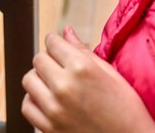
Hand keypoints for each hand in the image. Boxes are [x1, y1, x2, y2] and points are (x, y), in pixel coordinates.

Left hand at [21, 26, 154, 132]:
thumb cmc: (127, 110)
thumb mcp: (111, 74)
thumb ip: (84, 51)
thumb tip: (66, 31)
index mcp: (82, 69)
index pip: (52, 43)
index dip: (55, 41)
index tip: (58, 45)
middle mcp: (64, 86)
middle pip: (38, 59)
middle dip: (48, 59)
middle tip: (60, 66)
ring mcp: (54, 109)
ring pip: (29, 80)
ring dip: (39, 78)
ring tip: (54, 83)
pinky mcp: (48, 127)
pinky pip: (27, 106)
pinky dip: (34, 100)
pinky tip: (48, 100)